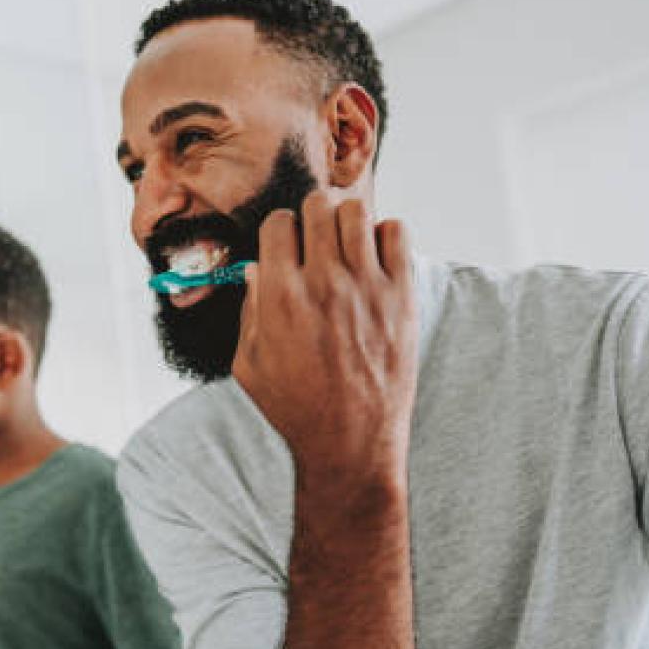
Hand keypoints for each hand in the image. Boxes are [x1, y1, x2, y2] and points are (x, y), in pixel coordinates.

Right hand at [232, 192, 417, 486]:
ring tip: (347, 248)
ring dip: (348, 223)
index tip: (287, 249)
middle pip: (317, 207)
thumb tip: (256, 269)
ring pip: (357, 211)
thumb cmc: (297, 407)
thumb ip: (249, 311)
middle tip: (318, 244)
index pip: (278, 223)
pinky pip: (396, 232)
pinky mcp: (400, 295)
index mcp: (280, 296)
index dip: (281, 232)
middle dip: (313, 219)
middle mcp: (322, 284)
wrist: (350, 441)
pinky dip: (385, 237)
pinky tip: (375, 262)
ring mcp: (366, 287)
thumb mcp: (249, 364)